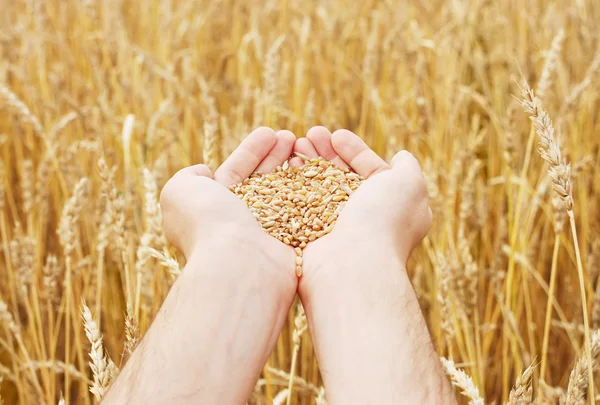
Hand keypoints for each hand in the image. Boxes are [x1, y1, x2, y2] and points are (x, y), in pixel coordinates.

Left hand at [159, 127, 297, 289]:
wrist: (238, 262)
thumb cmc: (207, 222)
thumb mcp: (178, 191)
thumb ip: (187, 177)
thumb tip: (204, 172)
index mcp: (214, 209)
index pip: (235, 173)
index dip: (251, 152)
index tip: (269, 132)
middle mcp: (240, 222)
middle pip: (262, 180)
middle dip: (276, 156)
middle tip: (290, 137)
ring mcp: (268, 233)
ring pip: (284, 193)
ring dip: (294, 167)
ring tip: (305, 145)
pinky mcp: (291, 242)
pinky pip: (303, 210)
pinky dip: (309, 189)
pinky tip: (316, 168)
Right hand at [293, 127, 431, 287]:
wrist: (353, 265)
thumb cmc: (383, 220)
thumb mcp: (409, 184)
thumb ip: (407, 167)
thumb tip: (401, 157)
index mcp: (389, 206)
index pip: (371, 170)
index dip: (354, 150)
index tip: (336, 135)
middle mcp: (364, 219)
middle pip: (342, 176)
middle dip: (327, 152)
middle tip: (310, 134)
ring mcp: (336, 229)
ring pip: (319, 187)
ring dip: (309, 163)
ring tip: (295, 143)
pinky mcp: (312, 238)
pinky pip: (301, 204)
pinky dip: (294, 183)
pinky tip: (287, 164)